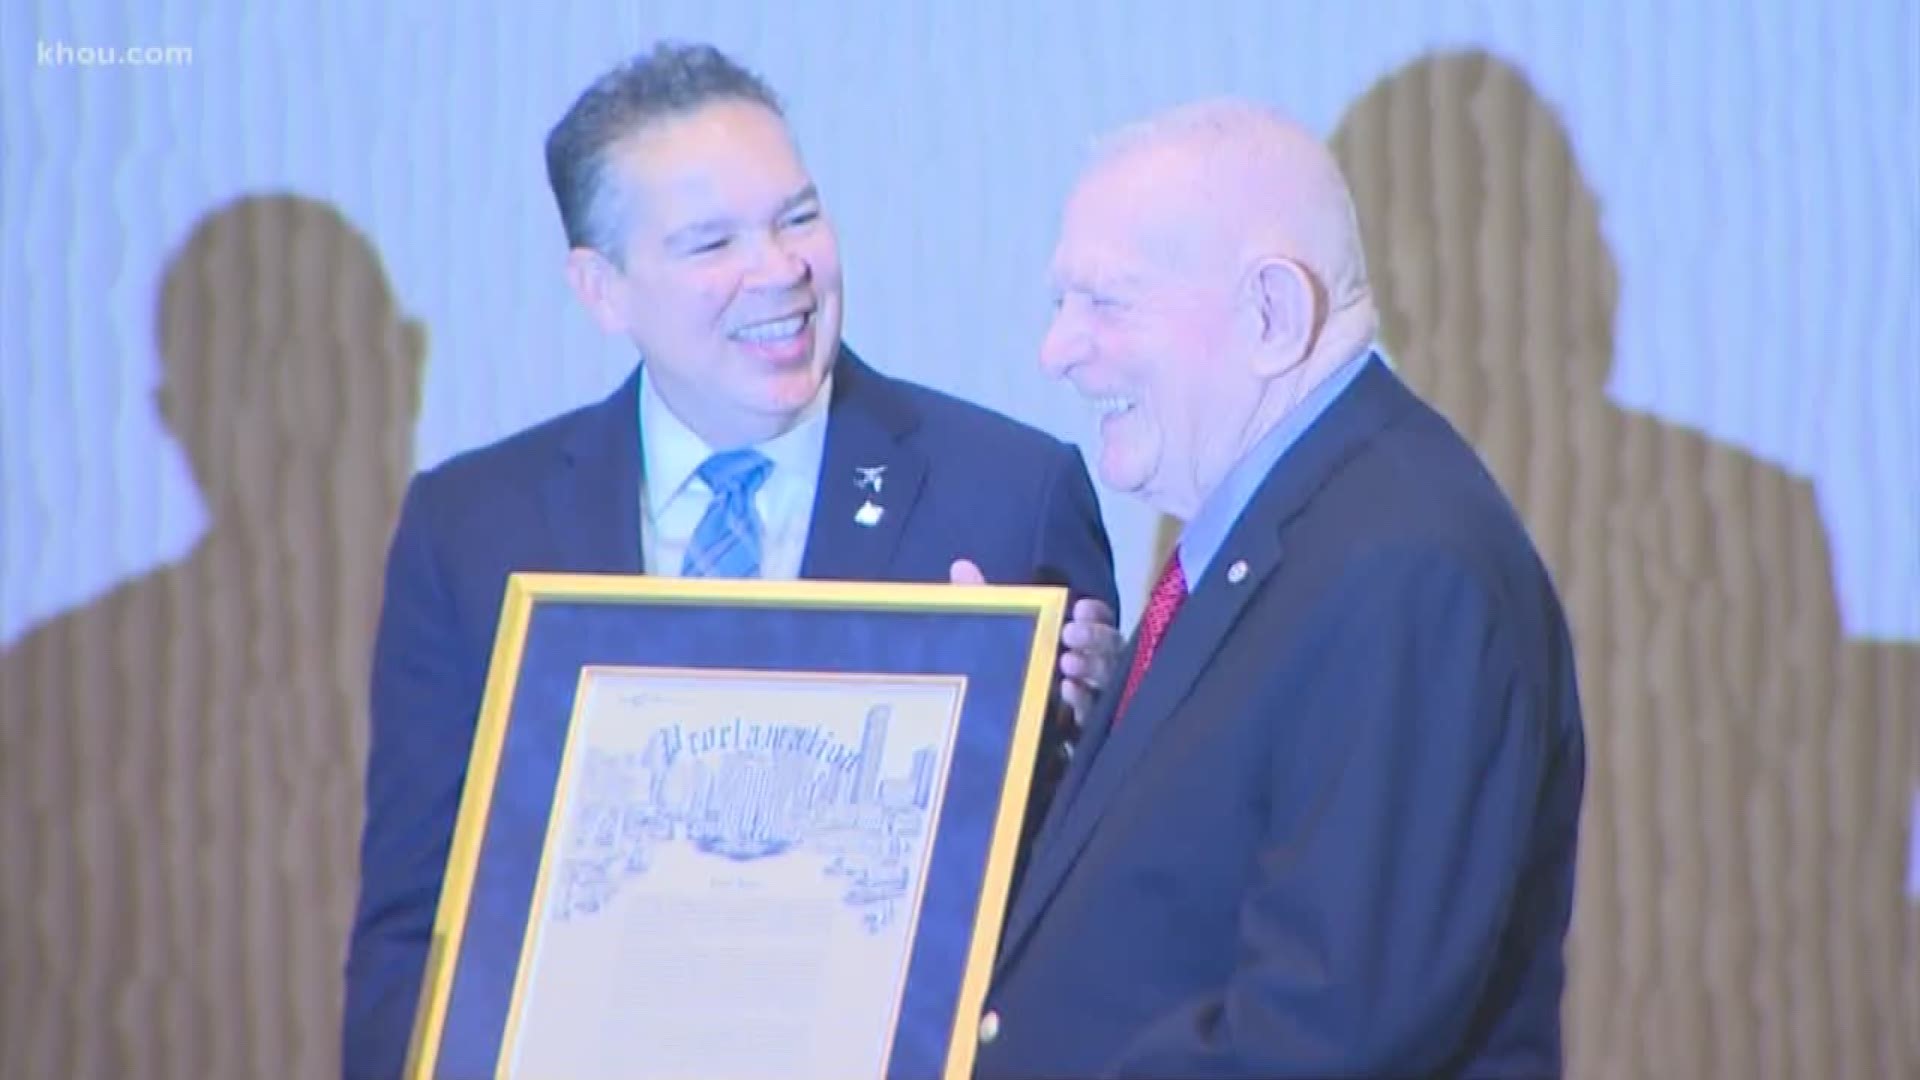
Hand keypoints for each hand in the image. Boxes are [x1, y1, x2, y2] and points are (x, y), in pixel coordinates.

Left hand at [950, 559, 1120, 729]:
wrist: (1000, 730)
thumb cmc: (1006, 670)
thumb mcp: (995, 633)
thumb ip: (984, 601)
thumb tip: (960, 566)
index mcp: (1077, 638)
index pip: (1101, 619)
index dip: (1095, 613)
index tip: (1078, 608)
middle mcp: (1091, 664)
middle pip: (1110, 647)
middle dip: (1094, 637)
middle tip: (1068, 634)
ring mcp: (1092, 696)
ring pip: (1108, 678)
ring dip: (1091, 667)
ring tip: (1066, 663)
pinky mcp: (1085, 727)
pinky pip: (1094, 713)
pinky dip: (1082, 699)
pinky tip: (1067, 691)